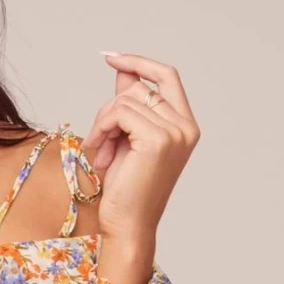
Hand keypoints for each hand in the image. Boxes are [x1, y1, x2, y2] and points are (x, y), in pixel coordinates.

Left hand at [82, 53, 199, 245]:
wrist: (127, 225)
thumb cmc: (126, 189)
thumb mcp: (126, 138)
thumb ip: (129, 105)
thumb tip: (122, 70)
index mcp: (185, 125)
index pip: (167, 76)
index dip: (140, 63)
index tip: (111, 58)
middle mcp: (186, 126)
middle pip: (139, 89)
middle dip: (110, 109)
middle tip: (97, 139)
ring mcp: (175, 132)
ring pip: (126, 100)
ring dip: (103, 123)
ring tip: (99, 151)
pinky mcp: (158, 139)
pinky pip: (120, 112)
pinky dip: (102, 128)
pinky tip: (98, 153)